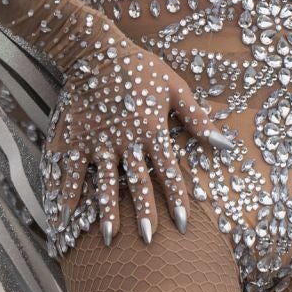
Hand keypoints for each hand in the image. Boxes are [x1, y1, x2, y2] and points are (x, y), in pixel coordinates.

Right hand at [44, 35, 234, 244]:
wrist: (94, 51)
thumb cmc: (139, 68)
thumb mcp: (174, 87)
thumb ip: (196, 118)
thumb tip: (225, 142)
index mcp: (151, 129)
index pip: (168, 170)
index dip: (176, 198)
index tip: (183, 224)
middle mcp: (125, 140)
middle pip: (136, 182)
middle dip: (143, 213)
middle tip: (149, 240)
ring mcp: (97, 142)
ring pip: (102, 183)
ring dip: (106, 212)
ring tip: (107, 239)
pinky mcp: (75, 139)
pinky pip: (70, 171)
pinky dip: (67, 194)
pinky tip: (66, 217)